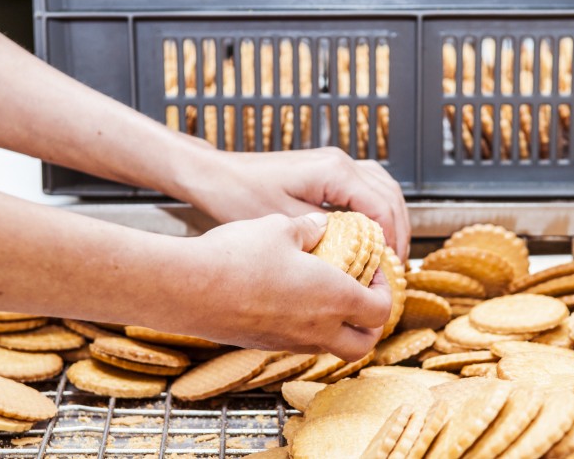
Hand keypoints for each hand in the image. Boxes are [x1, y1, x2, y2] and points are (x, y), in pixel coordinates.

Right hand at [178, 212, 392, 360]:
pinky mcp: (264, 345)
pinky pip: (300, 344)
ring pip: (331, 347)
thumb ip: (307, 229)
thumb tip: (320, 226)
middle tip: (360, 295)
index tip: (373, 270)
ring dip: (339, 327)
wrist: (189, 287)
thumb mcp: (279, 227)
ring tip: (324, 294)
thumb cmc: (237, 257)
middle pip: (363, 344)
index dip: (385, 290)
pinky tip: (289, 299)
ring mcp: (290, 342)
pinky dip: (308, 328)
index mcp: (334, 298)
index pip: (381, 310)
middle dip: (370, 323)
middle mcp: (317, 328)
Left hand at [185, 147, 410, 260]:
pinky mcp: (327, 168)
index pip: (381, 207)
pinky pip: (367, 185)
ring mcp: (335, 161)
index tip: (391, 268)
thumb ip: (325, 235)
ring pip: (383, 186)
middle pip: (390, 195)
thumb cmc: (241, 195)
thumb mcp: (285, 223)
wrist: (218, 176)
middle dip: (399, 230)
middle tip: (396, 265)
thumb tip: (357, 254)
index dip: (392, 240)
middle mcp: (340, 161)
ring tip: (389, 250)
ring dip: (391, 217)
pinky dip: (376, 207)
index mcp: (334, 172)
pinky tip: (371, 230)